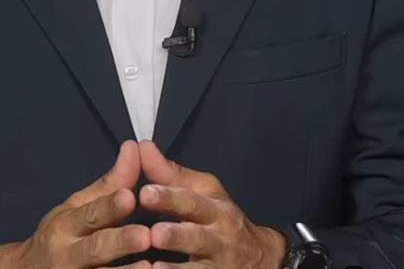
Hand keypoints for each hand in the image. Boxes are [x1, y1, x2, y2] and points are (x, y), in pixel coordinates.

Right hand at [0, 139, 151, 268]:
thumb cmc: (61, 235)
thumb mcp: (78, 206)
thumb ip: (110, 183)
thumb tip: (134, 147)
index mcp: (66, 225)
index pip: (90, 213)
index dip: (110, 206)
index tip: (130, 196)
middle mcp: (68, 254)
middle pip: (95, 248)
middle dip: (120, 241)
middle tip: (145, 235)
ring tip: (150, 267)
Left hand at [137, 140, 287, 268]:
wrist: (261, 259)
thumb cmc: (221, 219)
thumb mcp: (203, 192)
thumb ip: (169, 173)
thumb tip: (141, 147)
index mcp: (215, 209)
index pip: (192, 201)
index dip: (169, 197)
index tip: (145, 193)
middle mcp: (220, 238)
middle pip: (197, 237)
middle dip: (175, 235)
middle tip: (153, 233)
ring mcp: (218, 266)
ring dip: (176, 268)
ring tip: (153, 267)